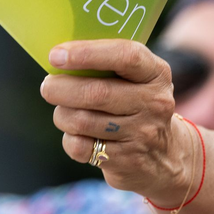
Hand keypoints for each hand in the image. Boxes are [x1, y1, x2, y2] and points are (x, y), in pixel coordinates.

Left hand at [40, 39, 193, 204]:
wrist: (165, 156)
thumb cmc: (138, 106)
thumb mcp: (139, 80)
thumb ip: (109, 66)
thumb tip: (59, 56)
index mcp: (157, 74)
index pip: (126, 56)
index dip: (87, 53)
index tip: (56, 55)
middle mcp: (154, 103)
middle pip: (96, 93)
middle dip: (61, 88)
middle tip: (48, 86)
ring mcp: (142, 133)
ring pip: (81, 121)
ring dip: (63, 115)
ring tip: (65, 112)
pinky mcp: (126, 160)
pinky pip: (80, 147)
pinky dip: (70, 139)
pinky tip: (79, 135)